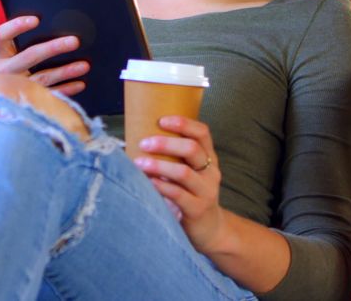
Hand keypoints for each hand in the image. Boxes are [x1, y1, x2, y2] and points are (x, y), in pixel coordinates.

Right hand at [0, 16, 88, 95]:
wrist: (7, 100)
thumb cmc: (18, 65)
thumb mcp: (16, 53)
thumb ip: (29, 41)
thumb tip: (62, 25)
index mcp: (1, 54)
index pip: (2, 35)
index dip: (17, 26)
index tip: (36, 19)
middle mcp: (5, 70)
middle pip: (29, 56)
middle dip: (53, 48)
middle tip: (75, 41)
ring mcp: (17, 86)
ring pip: (43, 77)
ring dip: (65, 71)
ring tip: (85, 66)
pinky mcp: (28, 100)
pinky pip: (49, 94)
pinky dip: (66, 89)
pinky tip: (80, 83)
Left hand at [134, 115, 225, 252]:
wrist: (211, 230)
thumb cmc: (192, 196)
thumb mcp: (191, 174)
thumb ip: (176, 159)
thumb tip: (140, 140)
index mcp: (209, 158)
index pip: (202, 132)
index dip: (183, 123)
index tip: (161, 120)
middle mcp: (211, 172)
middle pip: (192, 149)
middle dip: (165, 144)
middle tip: (143, 143)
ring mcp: (206, 191)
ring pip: (184, 173)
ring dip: (158, 166)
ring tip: (139, 163)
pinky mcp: (197, 209)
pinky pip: (178, 195)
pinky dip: (161, 187)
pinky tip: (148, 183)